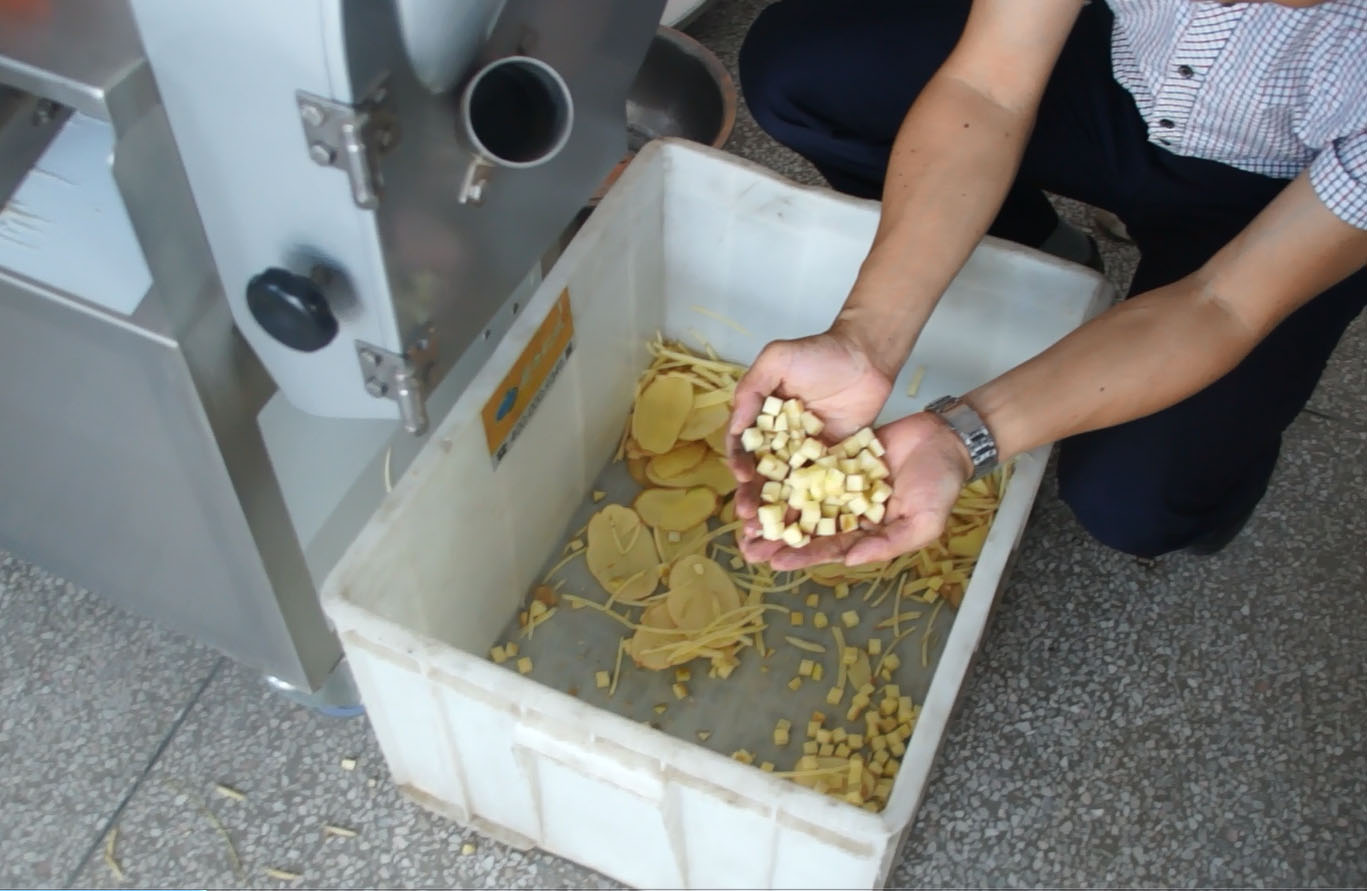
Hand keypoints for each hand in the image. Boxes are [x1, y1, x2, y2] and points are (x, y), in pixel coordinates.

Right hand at [726, 330, 893, 524]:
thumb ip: (752, 389)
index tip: (741, 478)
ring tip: (770, 533)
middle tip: (748, 519)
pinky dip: (810, 507)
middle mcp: (780, 441)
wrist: (867, 357)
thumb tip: (735, 426)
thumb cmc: (820, 352)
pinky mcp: (832, 463)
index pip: (743, 446)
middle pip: (762, 474)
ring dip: (776, 510)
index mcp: (762, 418)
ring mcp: (806, 454)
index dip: (738, 463)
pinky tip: (804, 527)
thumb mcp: (776, 359)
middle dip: (752, 497)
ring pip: (787, 487)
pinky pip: (819, 487)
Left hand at [736, 412, 972, 569]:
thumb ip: (887, 544)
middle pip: (807, 529)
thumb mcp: (923, 523)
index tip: (775, 562)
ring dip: (775, 511)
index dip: (802, 556)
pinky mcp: (836, 458)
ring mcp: (840, 484)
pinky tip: (760, 480)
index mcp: (867, 532)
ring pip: (801, 501)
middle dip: (777, 540)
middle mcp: (848, 512)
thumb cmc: (942, 484)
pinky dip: (785, 476)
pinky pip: (807, 468)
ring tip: (744, 520)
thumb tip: (850, 561)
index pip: (829, 548)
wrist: (945, 438)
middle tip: (746, 548)